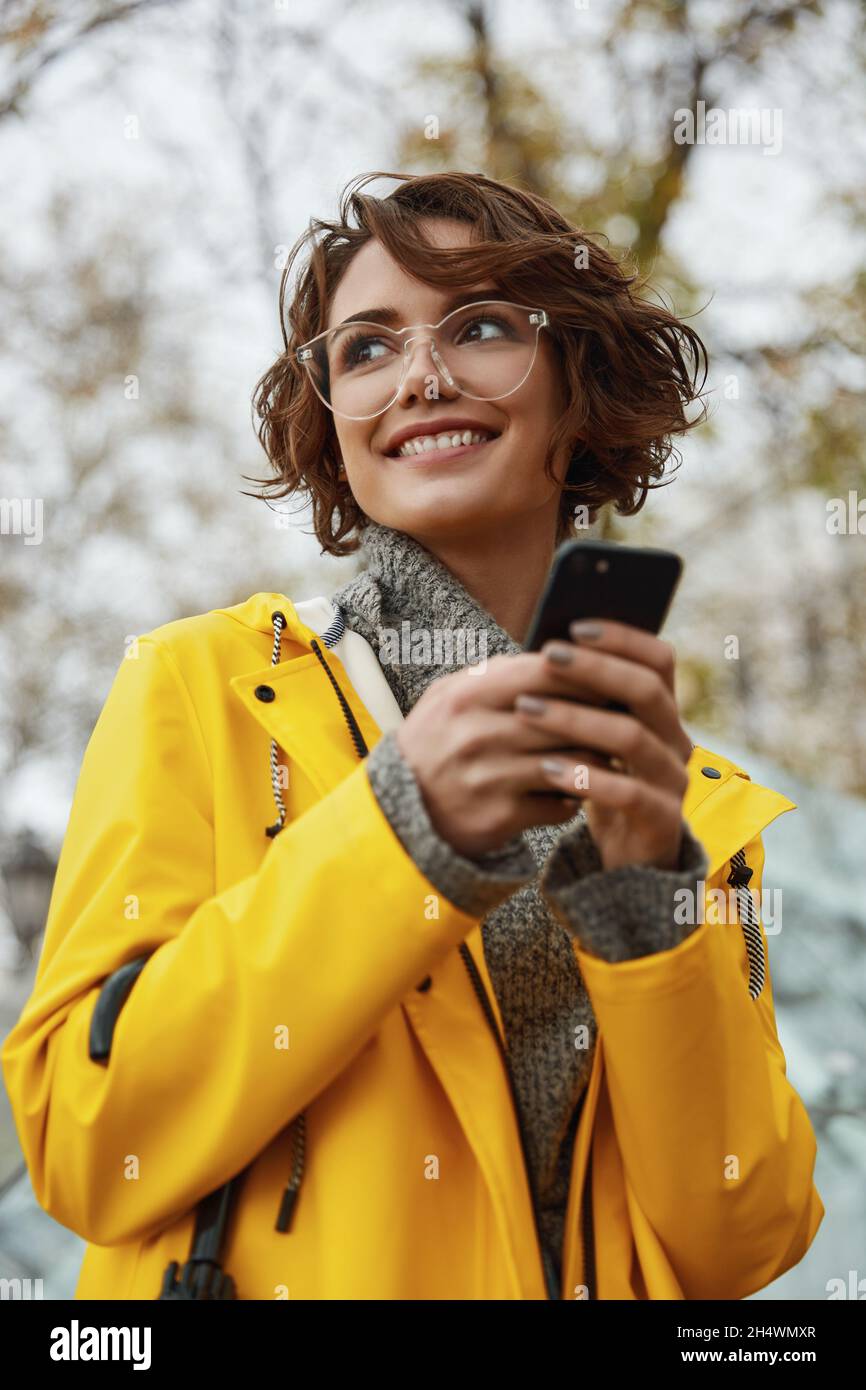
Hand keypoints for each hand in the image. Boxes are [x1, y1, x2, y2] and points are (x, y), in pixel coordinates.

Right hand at [394, 645, 622, 858]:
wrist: (399, 815)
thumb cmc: (434, 745)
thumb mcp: (447, 699)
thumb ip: (494, 674)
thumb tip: (552, 655)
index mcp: (466, 697)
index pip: (543, 672)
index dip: (584, 673)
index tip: (608, 677)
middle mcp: (477, 735)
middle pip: (565, 719)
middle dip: (600, 719)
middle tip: (624, 719)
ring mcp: (490, 779)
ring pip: (571, 762)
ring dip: (595, 760)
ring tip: (606, 755)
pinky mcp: (501, 818)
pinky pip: (560, 804)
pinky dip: (573, 797)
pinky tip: (572, 791)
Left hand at [514, 619, 692, 870]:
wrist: (629, 865)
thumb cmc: (603, 790)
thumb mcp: (594, 742)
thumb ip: (583, 704)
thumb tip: (540, 654)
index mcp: (662, 715)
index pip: (659, 660)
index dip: (623, 638)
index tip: (575, 626)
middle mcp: (676, 741)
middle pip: (648, 691)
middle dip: (595, 668)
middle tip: (548, 655)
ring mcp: (673, 781)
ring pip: (632, 738)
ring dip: (577, 719)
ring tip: (528, 709)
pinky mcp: (661, 821)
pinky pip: (629, 793)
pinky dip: (585, 778)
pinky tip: (545, 769)